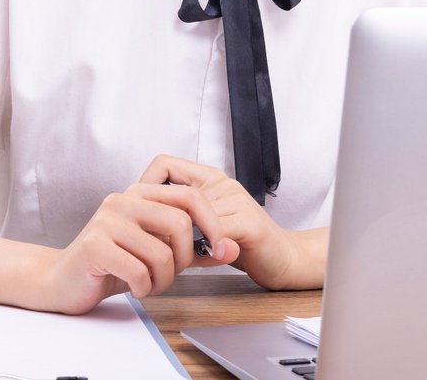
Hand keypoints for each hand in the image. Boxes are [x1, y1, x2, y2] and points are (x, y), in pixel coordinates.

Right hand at [40, 182, 238, 314]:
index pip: (190, 196)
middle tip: (168, 274)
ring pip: (162, 253)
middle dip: (183, 258)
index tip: (218, 248)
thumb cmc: (111, 266)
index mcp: (138, 194)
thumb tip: (230, 249)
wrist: (61, 282)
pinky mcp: (95, 246)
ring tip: (148, 284)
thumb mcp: (155, 251)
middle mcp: (122, 200)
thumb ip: (189, 247)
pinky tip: (133, 287)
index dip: (212, 223)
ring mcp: (106, 221)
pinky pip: (139, 272)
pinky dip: (143, 288)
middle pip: (181, 223)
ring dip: (162, 280)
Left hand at [138, 154, 316, 290]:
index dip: (146, 186)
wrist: (284, 259)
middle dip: (160, 223)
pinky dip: (200, 252)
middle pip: (173, 195)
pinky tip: (200, 262)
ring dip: (178, 242)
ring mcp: (236, 199)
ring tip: (175, 259)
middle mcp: (222, 183)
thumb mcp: (204, 227)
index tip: (141, 213)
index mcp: (209, 178)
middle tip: (152, 244)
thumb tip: (143, 226)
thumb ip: (180, 219)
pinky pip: (212, 234)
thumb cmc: (240, 244)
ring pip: (190, 217)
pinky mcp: (248, 222)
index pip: (164, 164)